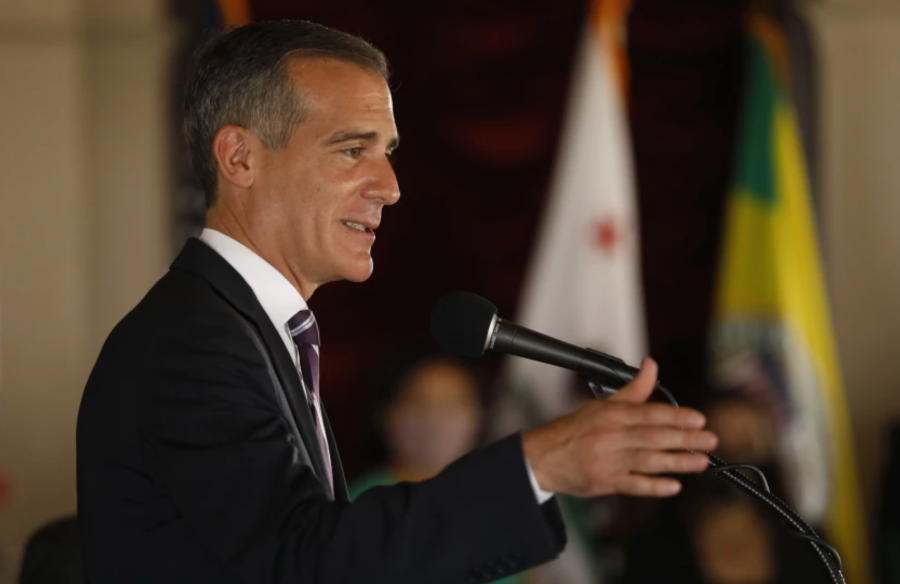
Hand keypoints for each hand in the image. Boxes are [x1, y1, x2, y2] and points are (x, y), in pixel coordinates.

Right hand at [521, 358, 716, 497]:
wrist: (544, 457)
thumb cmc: (574, 430)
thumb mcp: (602, 405)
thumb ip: (633, 389)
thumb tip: (651, 366)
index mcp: (611, 416)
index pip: (649, 414)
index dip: (676, 417)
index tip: (698, 419)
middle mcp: (610, 437)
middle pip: (653, 437)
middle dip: (685, 439)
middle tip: (710, 440)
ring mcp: (608, 461)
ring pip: (648, 461)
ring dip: (677, 462)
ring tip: (700, 462)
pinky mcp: (605, 482)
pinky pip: (634, 485)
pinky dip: (654, 486)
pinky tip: (673, 486)